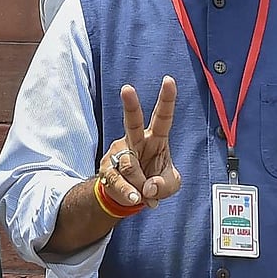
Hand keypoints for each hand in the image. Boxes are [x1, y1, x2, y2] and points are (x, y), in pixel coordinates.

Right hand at [99, 77, 180, 208]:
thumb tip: (149, 186)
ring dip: (139, 183)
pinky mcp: (106, 166)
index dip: (167, 99)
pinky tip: (133, 197)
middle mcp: (135, 140)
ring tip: (143, 193)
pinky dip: (128, 192)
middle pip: (132, 121)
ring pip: (128, 164)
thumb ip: (165, 186)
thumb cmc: (153, 182)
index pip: (163, 117)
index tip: (169, 80)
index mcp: (156, 139)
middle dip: (130, 105)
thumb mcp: (170, 186)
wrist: (129, 197)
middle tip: (127, 89)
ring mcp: (119, 152)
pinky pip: (118, 180)